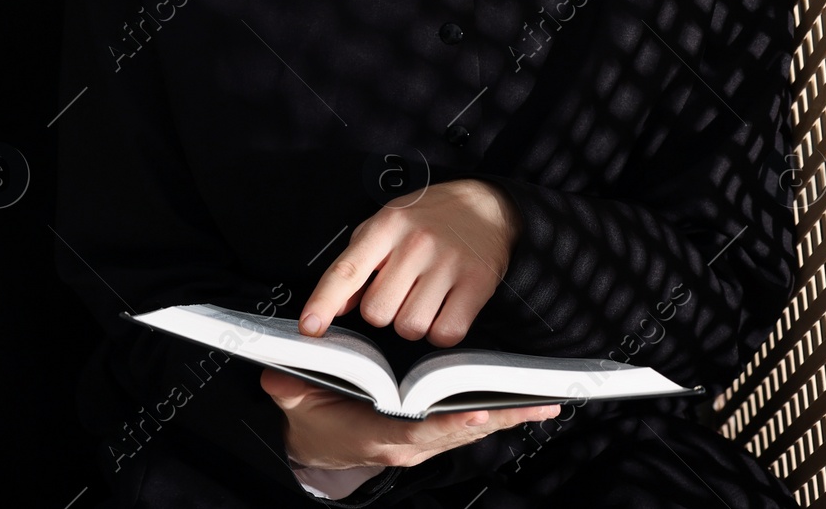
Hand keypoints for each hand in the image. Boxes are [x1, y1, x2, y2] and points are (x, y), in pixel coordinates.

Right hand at [261, 369, 559, 468]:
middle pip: (460, 432)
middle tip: (533, 403)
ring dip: (509, 416)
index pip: (419, 432)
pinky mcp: (435, 435)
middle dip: (498, 418)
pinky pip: (472, 425)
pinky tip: (528, 403)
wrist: (318, 449)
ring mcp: (425, 442)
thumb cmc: (315, 422)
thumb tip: (280, 374)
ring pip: (473, 430)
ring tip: (545, 400)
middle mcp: (410, 445)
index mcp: (380, 438)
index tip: (475, 415)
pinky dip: (501, 415)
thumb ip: (291, 388)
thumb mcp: (296, 403)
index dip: (448, 425)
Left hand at [299, 178, 520, 346]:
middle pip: (377, 312)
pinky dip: (442, 332)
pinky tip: (445, 309)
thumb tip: (336, 307)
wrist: (487, 204)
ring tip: (425, 296)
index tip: (309, 328)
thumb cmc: (428, 218)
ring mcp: (448, 262)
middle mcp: (415, 242)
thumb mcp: (386, 225)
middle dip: (384, 312)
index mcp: (386, 226)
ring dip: (413, 323)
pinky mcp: (478, 282)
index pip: (346, 270)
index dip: (323, 302)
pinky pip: (446, 333)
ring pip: (410, 327)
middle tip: (401, 291)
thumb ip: (358, 263)